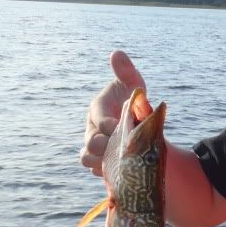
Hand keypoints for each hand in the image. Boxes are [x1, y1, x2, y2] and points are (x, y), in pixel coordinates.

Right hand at [80, 51, 147, 176]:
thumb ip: (126, 71)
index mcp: (97, 109)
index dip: (110, 125)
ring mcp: (93, 147)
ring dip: (101, 162)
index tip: (124, 128)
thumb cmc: (133, 100)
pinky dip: (105, 173)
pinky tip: (120, 171)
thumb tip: (116, 53)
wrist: (139, 124)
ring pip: (86, 159)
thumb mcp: (133, 85)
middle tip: (124, 148)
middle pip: (89, 142)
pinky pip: (95, 171)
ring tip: (119, 163)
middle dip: (106, 146)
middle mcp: (91, 128)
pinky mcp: (99, 162)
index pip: (99, 118)